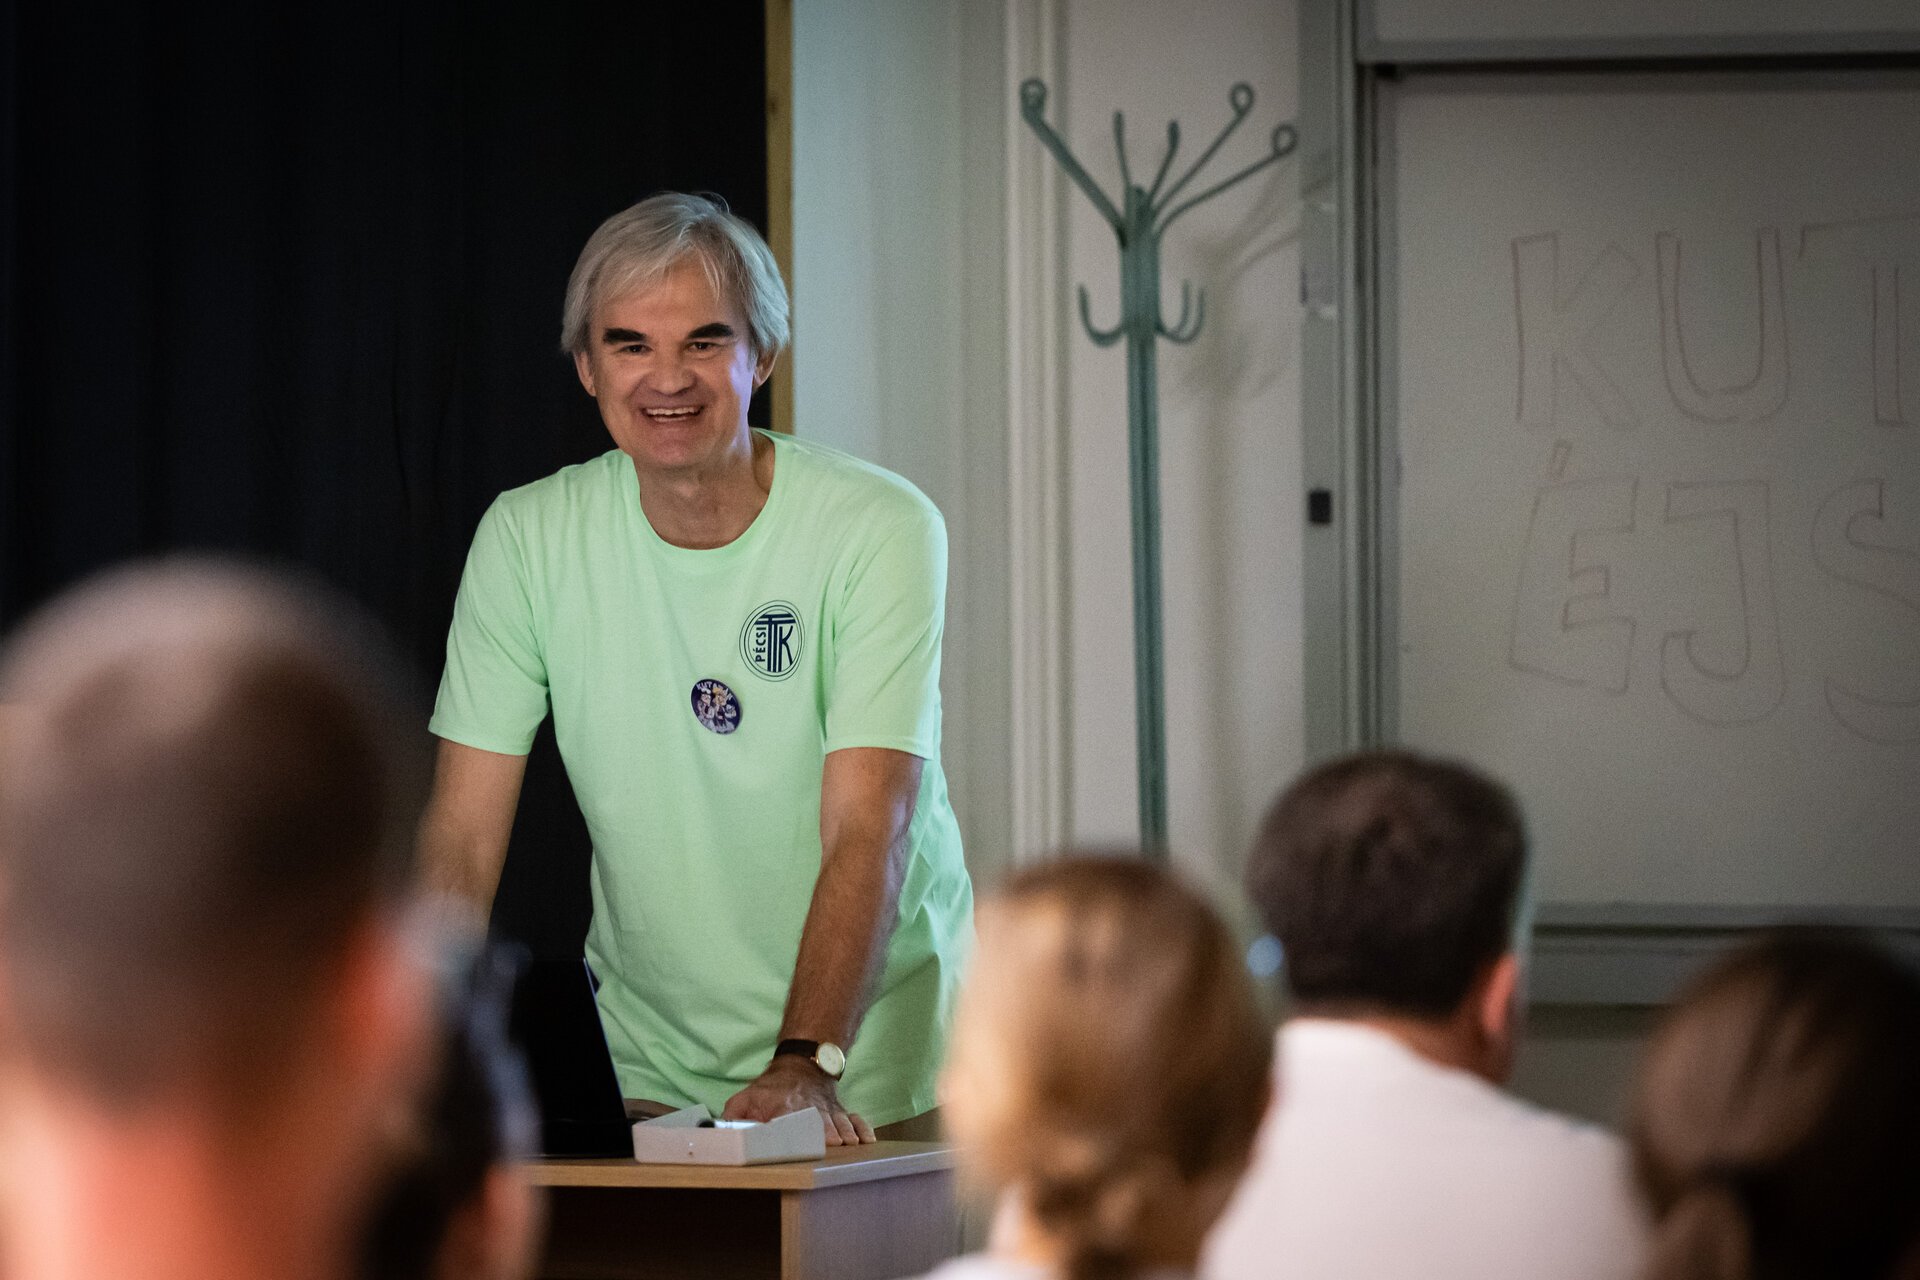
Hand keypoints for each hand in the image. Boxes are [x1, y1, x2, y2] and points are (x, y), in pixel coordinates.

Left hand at [722, 1055, 875, 1145]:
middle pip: (818, 1123)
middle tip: (835, 1144)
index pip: (789, 1120)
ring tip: (851, 1143)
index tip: (803, 1141)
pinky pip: (854, 1118)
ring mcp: (826, 1110)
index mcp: (783, 1107)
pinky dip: (862, 1128)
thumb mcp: (746, 1097)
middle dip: (826, 1133)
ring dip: (845, 1132)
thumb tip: (722, 1133)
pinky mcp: (840, 1111)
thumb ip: (733, 1116)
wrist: (803, 1064)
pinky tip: (867, 1140)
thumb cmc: (772, 1088)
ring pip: (838, 1121)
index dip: (796, 1130)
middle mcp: (808, 1109)